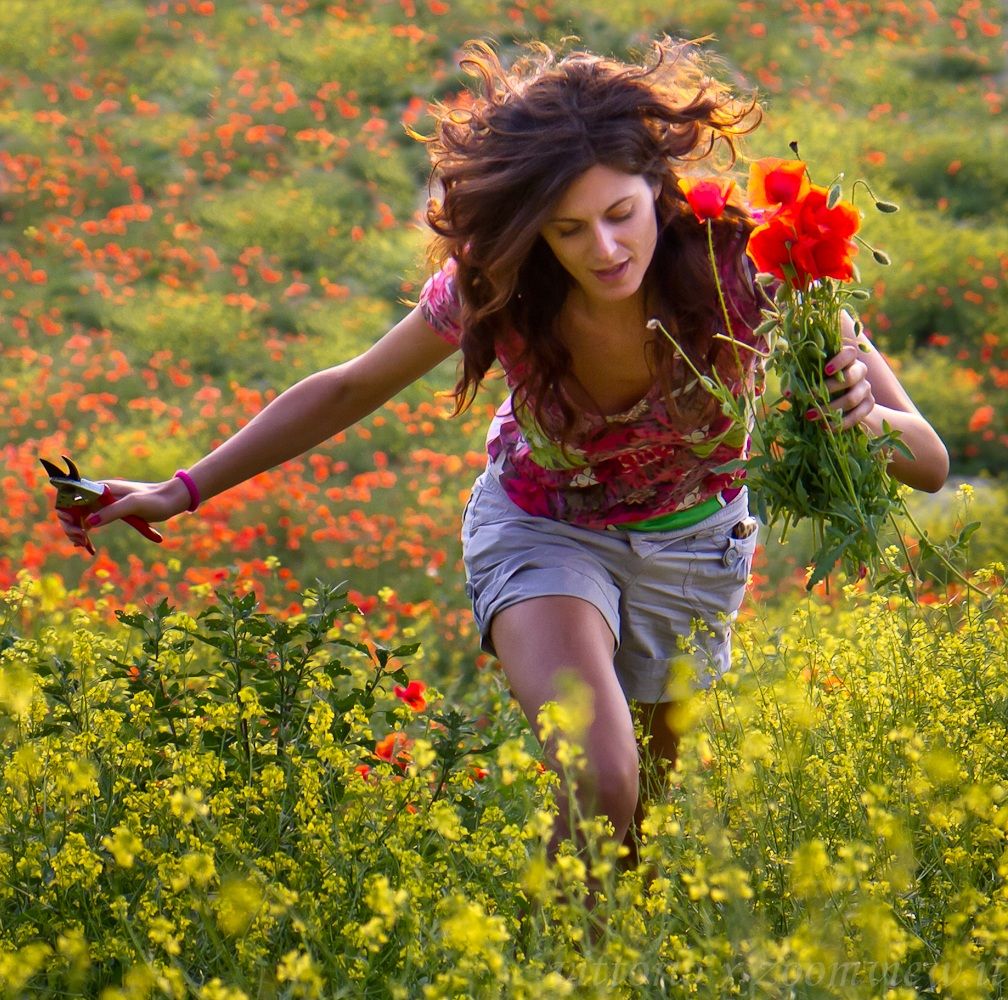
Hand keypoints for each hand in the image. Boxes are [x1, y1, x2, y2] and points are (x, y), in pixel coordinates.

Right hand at [56, 477, 191, 553]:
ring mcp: (103, 503)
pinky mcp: (110, 512)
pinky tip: (88, 547)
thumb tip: (90, 523)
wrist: (172, 499)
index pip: (70, 497)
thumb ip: (112, 511)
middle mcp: (98, 494)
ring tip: (84, 546)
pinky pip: (89, 522)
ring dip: (76, 531)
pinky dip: (85, 534)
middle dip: (70, 526)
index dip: (66, 514)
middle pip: (70, 509)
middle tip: (82, 542)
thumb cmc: (155, 500)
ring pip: (79, 517)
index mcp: (100, 488)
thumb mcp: (134, 505)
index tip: (78, 530)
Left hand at [812, 311, 875, 430]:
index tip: (825, 370)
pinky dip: (841, 423)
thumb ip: (800, 379)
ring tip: (810, 416)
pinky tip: (826, 427)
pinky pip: (858, 415)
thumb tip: (786, 392)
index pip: (850, 353)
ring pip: (853, 398)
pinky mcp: (868, 405)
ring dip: (830, 409)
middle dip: (829, 388)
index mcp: (846, 359)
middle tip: (810, 397)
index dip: (840, 360)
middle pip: (852, 377)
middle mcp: (860, 371)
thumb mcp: (809, 378)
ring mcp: (865, 388)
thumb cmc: (820, 384)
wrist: (845, 401)